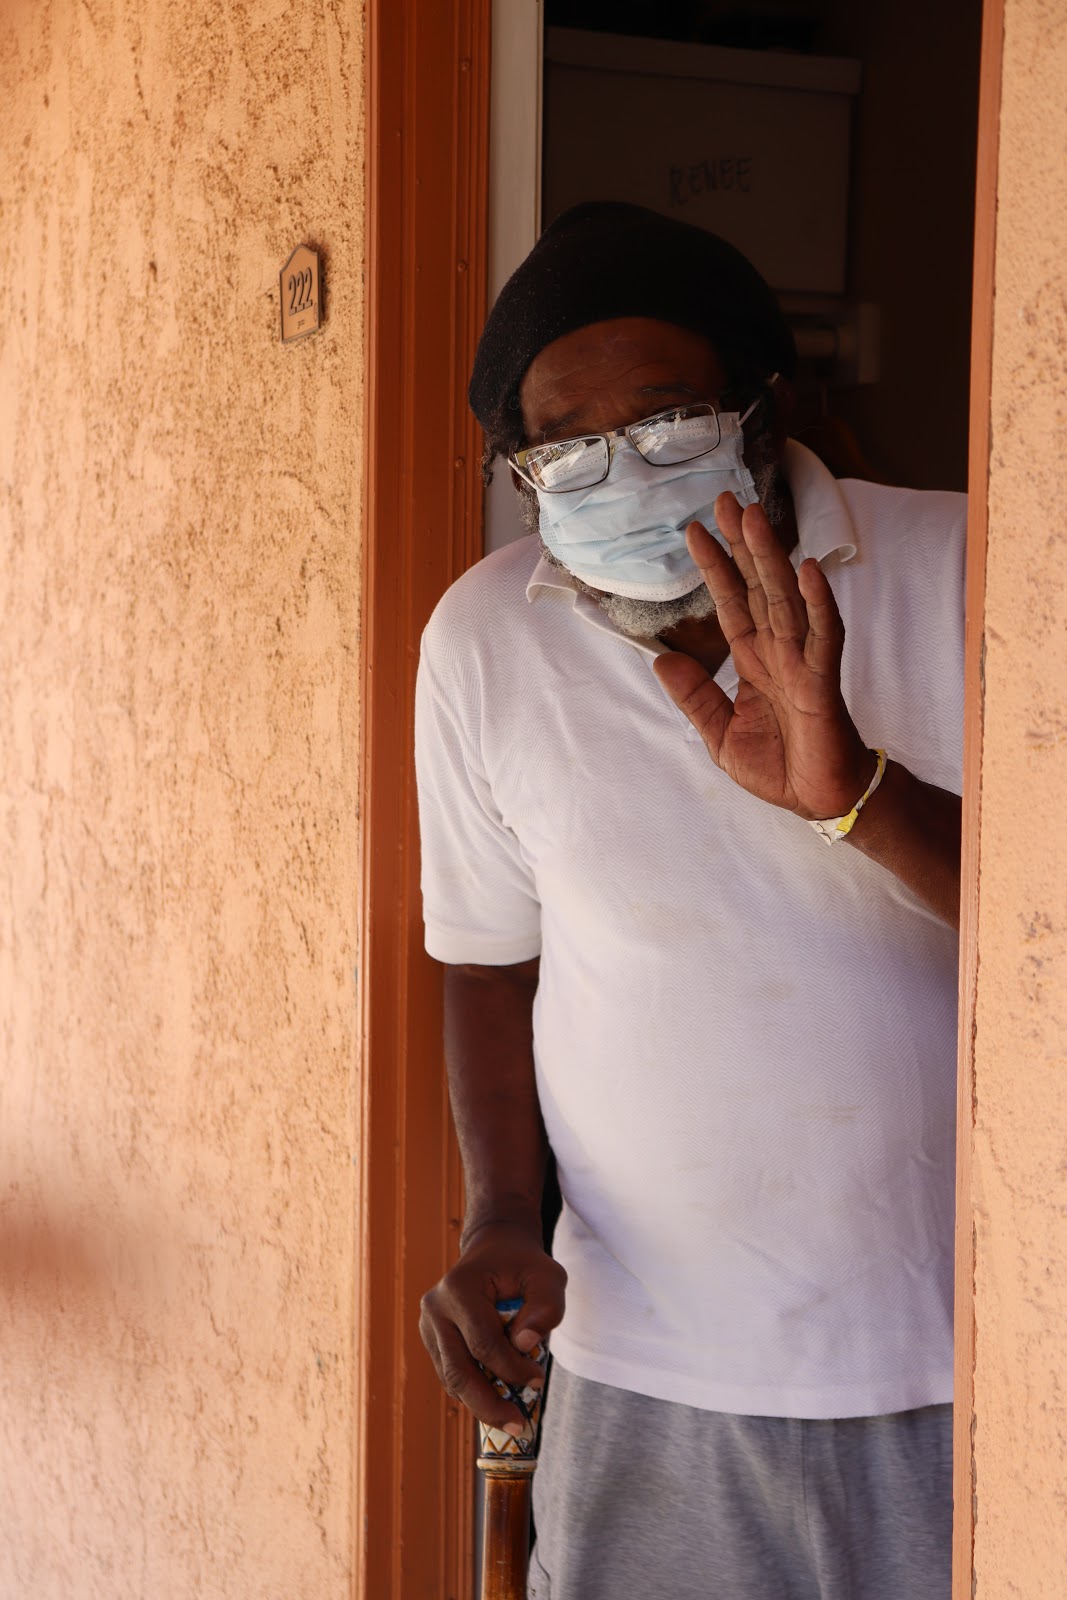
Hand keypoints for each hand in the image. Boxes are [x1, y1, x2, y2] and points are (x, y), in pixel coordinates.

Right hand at [419, 1222, 565, 1429]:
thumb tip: (525, 1346)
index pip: (483, 1343)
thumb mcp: (548, 1276)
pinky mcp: (432, 1340)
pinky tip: (498, 1398)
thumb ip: (546, 1307)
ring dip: (481, 1402)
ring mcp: (428, 1325)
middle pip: (458, 1370)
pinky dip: (474, 1390)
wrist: (495, 1250)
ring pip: (451, 1379)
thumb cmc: (524, 1264)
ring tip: (510, 1419)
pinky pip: (451, 1374)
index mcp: (459, 1288)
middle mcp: (435, 1308)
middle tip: (517, 1426)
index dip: (512, 1369)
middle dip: (488, 1404)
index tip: (540, 1381)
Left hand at [653, 491, 874, 820]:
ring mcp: (801, 660)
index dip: (715, 567)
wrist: (817, 800)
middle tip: (726, 500)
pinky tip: (809, 570)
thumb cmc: (778, 767)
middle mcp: (777, 651)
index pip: (731, 602)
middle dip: (742, 544)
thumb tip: (661, 659)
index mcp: (753, 660)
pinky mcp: (821, 680)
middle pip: (759, 586)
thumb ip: (694, 695)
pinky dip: (818, 602)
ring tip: (755, 517)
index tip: (695, 531)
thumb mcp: (718, 733)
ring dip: (771, 557)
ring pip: (786, 598)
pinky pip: (823, 635)